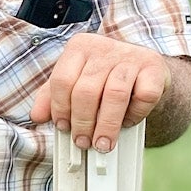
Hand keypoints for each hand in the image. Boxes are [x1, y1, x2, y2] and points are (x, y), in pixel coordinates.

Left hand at [30, 33, 171, 153]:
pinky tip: (128, 121)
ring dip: (107, 125)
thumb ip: (52, 96)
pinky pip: (144, 96)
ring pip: (115, 94)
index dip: (60, 109)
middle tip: (83, 142)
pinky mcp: (154, 68)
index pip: (62, 80)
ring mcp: (131, 56)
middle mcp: (104, 47)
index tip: (64, 128)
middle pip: (86, 90)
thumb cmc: (104, 77)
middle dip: (83, 122)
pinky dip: (135, 114)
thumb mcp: (75, 81)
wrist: (145, 68)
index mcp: (79, 47)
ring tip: (102, 144)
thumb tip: (37, 116)